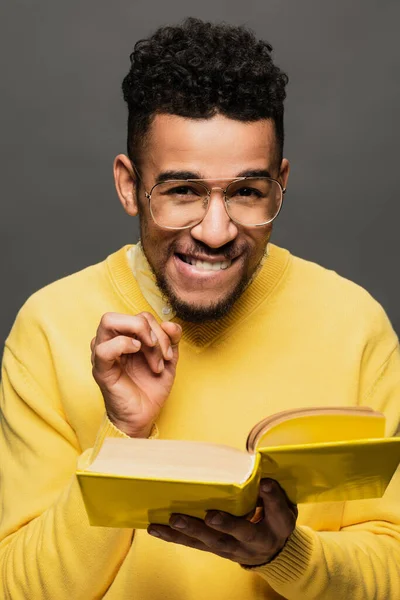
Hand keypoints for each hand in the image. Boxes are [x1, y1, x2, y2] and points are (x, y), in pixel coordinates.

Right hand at [91, 311, 181, 437]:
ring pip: (109, 321)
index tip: (170, 354)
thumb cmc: (152, 388)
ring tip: (153, 357)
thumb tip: (170, 323)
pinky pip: (102, 348)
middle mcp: (111, 342)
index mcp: (126, 337)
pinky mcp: (101, 370)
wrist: (144, 417)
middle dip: (146, 326)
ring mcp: (103, 355)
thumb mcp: (169, 359)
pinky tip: (136, 351)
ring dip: (140, 334)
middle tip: (159, 347)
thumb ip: (172, 339)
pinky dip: (122, 343)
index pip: (140, 316)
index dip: (160, 330)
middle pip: (121, 313)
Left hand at [147, 479, 297, 565]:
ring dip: (187, 532)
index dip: (271, 500)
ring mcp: (227, 548)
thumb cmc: (275, 523)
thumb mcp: (283, 510)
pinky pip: (192, 544)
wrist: (271, 552)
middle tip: (209, 516)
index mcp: (270, 530)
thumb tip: (264, 478)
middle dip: (220, 526)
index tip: (265, 484)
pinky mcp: (212, 547)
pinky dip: (173, 537)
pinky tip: (156, 528)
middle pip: (233, 535)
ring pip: (207, 542)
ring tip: (170, 522)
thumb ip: (274, 497)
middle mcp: (247, 544)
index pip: (275, 514)